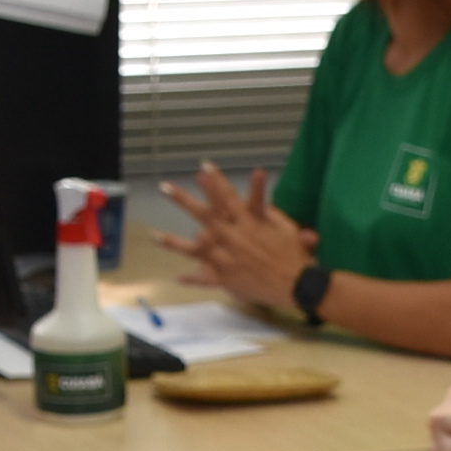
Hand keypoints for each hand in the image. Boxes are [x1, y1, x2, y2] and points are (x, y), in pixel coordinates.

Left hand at [155, 164, 314, 308]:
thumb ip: (272, 215)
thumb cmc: (295, 256)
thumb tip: (264, 206)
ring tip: (154, 234)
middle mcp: (233, 238)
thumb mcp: (287, 229)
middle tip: (165, 187)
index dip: (216, 180)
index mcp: (248, 223)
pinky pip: (205, 279)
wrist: (296, 285)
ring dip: (173, 241)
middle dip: (184, 200)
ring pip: (195, 249)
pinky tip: (178, 277)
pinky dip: (193, 279)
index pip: (228, 196)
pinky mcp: (227, 279)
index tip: (203, 165)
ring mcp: (226, 259)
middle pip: (204, 216)